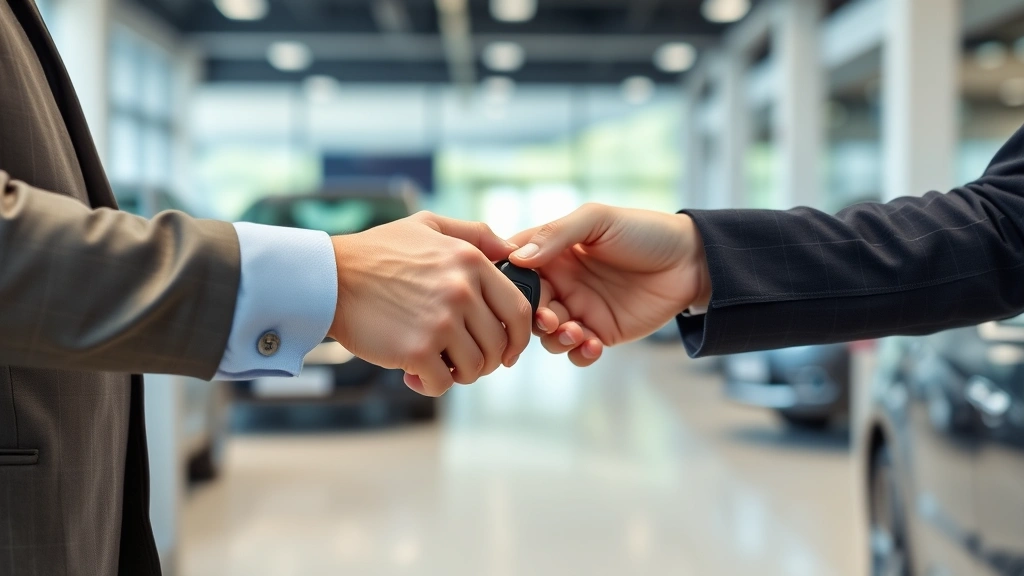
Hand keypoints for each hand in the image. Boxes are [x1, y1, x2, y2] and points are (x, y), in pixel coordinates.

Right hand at [328, 212, 533, 396]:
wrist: (328, 278)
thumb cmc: (376, 253)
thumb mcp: (428, 225)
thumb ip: (475, 234)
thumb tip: (513, 251)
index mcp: (471, 262)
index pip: (519, 310)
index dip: (519, 338)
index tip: (509, 352)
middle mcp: (462, 291)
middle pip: (498, 344)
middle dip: (485, 361)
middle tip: (462, 362)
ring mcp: (441, 322)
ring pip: (475, 367)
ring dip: (458, 375)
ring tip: (436, 366)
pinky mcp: (417, 350)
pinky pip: (442, 383)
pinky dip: (430, 385)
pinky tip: (413, 375)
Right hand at [509, 203, 710, 366]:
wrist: (691, 260)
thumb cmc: (644, 231)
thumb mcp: (598, 220)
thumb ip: (556, 234)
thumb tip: (517, 258)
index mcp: (553, 252)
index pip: (514, 267)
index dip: (505, 280)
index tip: (503, 289)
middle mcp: (561, 282)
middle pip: (526, 307)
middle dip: (531, 316)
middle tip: (548, 317)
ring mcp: (580, 309)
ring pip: (547, 334)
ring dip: (554, 337)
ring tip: (574, 331)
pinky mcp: (601, 332)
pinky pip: (577, 351)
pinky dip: (578, 353)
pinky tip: (592, 344)